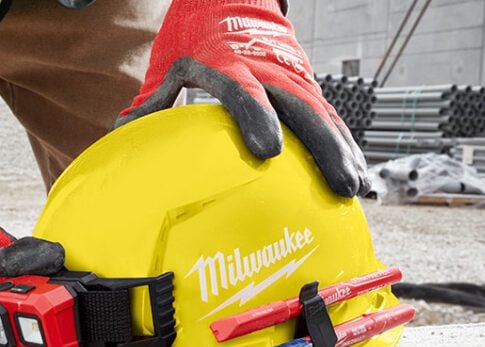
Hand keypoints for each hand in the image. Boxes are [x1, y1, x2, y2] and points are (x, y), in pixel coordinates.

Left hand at [115, 0, 367, 196]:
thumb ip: (152, 100)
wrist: (231, 9)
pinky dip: (346, 146)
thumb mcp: (170, 65)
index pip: (243, 89)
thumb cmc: (197, 47)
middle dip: (321, 146)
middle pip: (299, 107)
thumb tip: (124, 131)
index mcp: (228, 65)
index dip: (257, 117)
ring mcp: (293, 80)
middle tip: (336, 185)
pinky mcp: (309, 88)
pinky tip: (359, 177)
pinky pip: (332, 119)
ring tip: (355, 190)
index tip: (268, 150)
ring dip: (342, 153)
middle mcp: (267, 71)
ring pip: (323, 115)